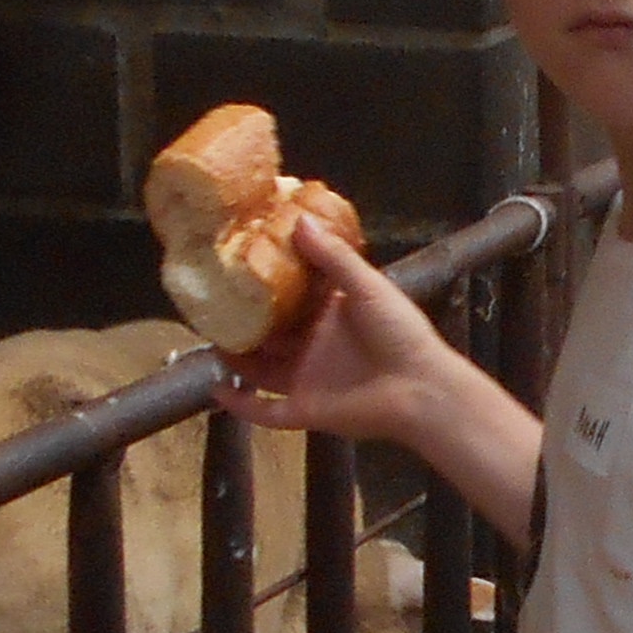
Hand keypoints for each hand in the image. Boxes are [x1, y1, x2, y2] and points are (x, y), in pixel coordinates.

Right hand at [222, 217, 484, 450]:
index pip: (291, 299)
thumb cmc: (401, 333)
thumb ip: (334, 257)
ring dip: (237, 359)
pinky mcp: (304, 409)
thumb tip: (300, 221)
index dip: (266, 287)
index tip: (238, 267)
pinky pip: (264, 411)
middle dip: (244, 323)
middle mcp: (314, 347)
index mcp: (330, 315)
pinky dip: (240, 405)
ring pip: (260, 371)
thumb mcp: (367, 286)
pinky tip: (217, 388)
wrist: (421, 388)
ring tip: (211, 338)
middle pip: (270, 335)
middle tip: (214, 304)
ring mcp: (307, 379)